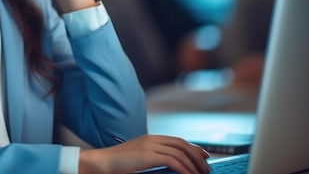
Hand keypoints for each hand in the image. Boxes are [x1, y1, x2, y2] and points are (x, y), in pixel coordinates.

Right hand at [78, 134, 210, 173]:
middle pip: (182, 144)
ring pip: (180, 153)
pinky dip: (185, 169)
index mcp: (150, 139)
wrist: (101, 163)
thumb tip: (170, 166)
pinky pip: (174, 162)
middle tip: (206, 168)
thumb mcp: (138, 160)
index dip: (193, 148)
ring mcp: (150, 146)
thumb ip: (154, 159)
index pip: (178, 140)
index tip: (203, 157)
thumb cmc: (116, 165)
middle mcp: (152, 139)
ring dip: (194, 165)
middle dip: (197, 156)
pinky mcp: (148, 155)